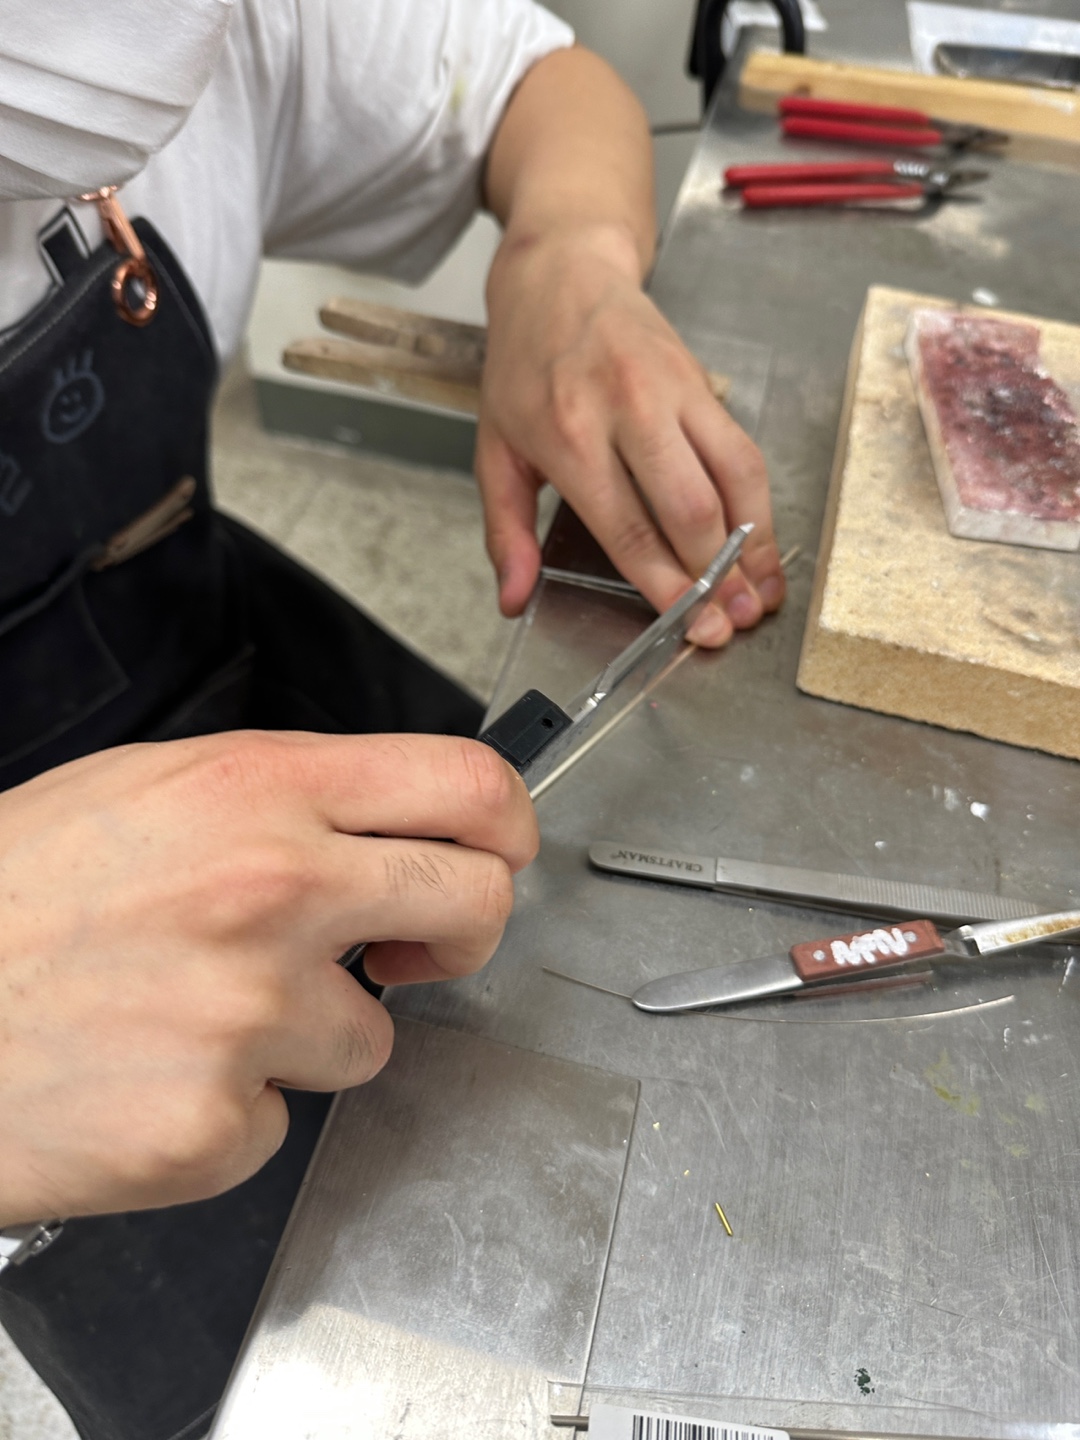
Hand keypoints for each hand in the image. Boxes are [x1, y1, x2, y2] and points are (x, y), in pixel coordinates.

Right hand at [0, 732, 535, 1224]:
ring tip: (200, 1015)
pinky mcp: (216, 1123)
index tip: (498, 852)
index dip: (508, 823)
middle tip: (413, 950)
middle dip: (462, 934)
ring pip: (376, 1039)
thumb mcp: (147, 791)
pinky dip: (234, 1107)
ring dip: (312, 1037)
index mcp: (259, 789)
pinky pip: (281, 1119)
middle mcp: (273, 890)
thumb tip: (381, 825)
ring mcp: (249, 1013)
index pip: (464, 783)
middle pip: (477, 902)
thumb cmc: (9, 897)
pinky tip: (156, 1073)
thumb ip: (281, 800)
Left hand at [477, 221, 784, 645]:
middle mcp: (627, 411)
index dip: (667, 584)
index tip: (693, 625)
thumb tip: (512, 598)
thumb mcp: (494, 448)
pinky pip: (743, 450)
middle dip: (719, 576)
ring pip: (733, 477)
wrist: (561, 273)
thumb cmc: (524, 367)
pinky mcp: (703, 382)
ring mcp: (672, 392)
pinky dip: (760, 504)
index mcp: (568, 437)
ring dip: (755, 543)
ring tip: (763, 592)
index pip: (628, 528)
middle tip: (735, 621)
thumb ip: (504, 531)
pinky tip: (763, 543)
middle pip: (690, 508)